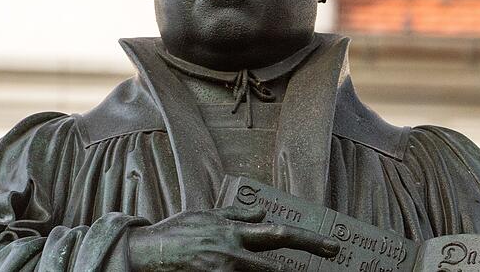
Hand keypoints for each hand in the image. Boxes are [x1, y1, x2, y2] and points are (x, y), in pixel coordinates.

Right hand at [127, 205, 339, 270]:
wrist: (146, 253)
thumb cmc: (177, 232)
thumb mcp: (209, 215)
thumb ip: (237, 216)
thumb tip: (263, 213)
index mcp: (234, 232)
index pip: (279, 235)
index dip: (309, 242)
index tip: (332, 248)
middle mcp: (233, 254)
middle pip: (276, 269)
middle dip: (297, 271)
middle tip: (324, 259)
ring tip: (268, 268)